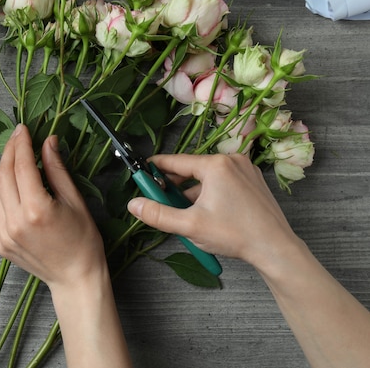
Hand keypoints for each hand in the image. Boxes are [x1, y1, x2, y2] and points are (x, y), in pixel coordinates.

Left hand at [0, 125, 132, 367]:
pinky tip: (17, 189)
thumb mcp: (75, 201)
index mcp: (36, 210)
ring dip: (4, 172)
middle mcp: (15, 222)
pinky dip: (4, 193)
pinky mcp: (1, 243)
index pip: (21, 166)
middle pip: (3, 175)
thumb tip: (48, 141)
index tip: (24, 128)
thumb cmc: (84, 241)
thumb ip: (57, 169)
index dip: (21, 143)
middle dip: (9, 151)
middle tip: (18, 137)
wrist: (75, 278)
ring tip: (18, 163)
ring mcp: (4, 234)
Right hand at [127, 153, 298, 269]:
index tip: (142, 172)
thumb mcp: (189, 226)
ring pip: (207, 177)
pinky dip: (209, 193)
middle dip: (174, 185)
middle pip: (191, 169)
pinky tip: (205, 213)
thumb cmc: (235, 234)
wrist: (275, 248)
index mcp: (215, 165)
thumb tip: (134, 205)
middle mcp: (231, 161)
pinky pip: (222, 182)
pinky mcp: (252, 181)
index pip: (176, 161)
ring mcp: (245, 170)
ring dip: (192, 192)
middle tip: (160, 200)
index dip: (155, 168)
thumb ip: (158, 214)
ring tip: (183, 213)